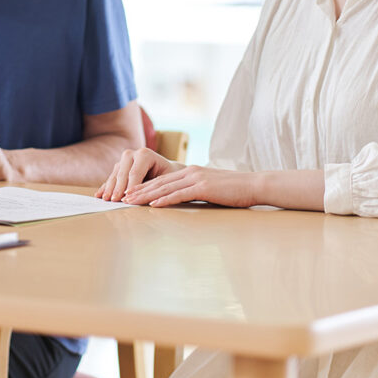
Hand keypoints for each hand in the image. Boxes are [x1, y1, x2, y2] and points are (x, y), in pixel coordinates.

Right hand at [95, 148, 183, 201]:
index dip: (129, 186)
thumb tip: (144, 198)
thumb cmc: (169, 177)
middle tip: (114, 200)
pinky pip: (111, 177)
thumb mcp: (166, 180)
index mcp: (145, 154)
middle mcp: (132, 154)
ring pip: (115, 175)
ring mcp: (124, 160)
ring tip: (106, 199)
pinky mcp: (119, 166)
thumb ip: (156, 187)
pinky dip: (105, 187)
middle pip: (122, 173)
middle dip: (118, 188)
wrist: (166, 171)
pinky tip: (99, 195)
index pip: (135, 172)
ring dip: (110, 188)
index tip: (125, 199)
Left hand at [124, 166, 258, 207]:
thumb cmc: (234, 190)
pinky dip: (164, 199)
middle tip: (123, 197)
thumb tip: (183, 200)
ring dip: (146, 195)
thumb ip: (195, 191)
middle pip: (158, 182)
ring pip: (165, 188)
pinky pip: (179, 194)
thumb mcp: (210, 188)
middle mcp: (190, 172)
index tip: (130, 193)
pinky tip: (153, 205)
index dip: (144, 186)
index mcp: (190, 172)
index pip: (162, 180)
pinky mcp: (203, 187)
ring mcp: (196, 178)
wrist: (254, 184)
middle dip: (139, 190)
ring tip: (131, 201)